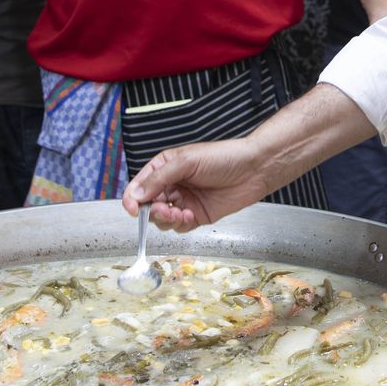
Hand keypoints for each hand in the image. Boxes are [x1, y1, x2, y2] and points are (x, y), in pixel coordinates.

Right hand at [124, 139, 273, 230]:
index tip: (133, 210)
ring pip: (162, 219)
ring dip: (166, 220)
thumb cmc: (222, 157)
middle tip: (165, 210)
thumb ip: (159, 178)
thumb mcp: (186, 162)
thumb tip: (135, 195)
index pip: (139, 186)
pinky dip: (180, 225)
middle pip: (148, 206)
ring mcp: (184, 202)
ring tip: (180, 213)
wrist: (254, 169)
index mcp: (165, 168)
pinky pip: (179, 227)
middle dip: (152, 211)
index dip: (132, 199)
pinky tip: (190, 216)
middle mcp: (172, 186)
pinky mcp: (197, 216)